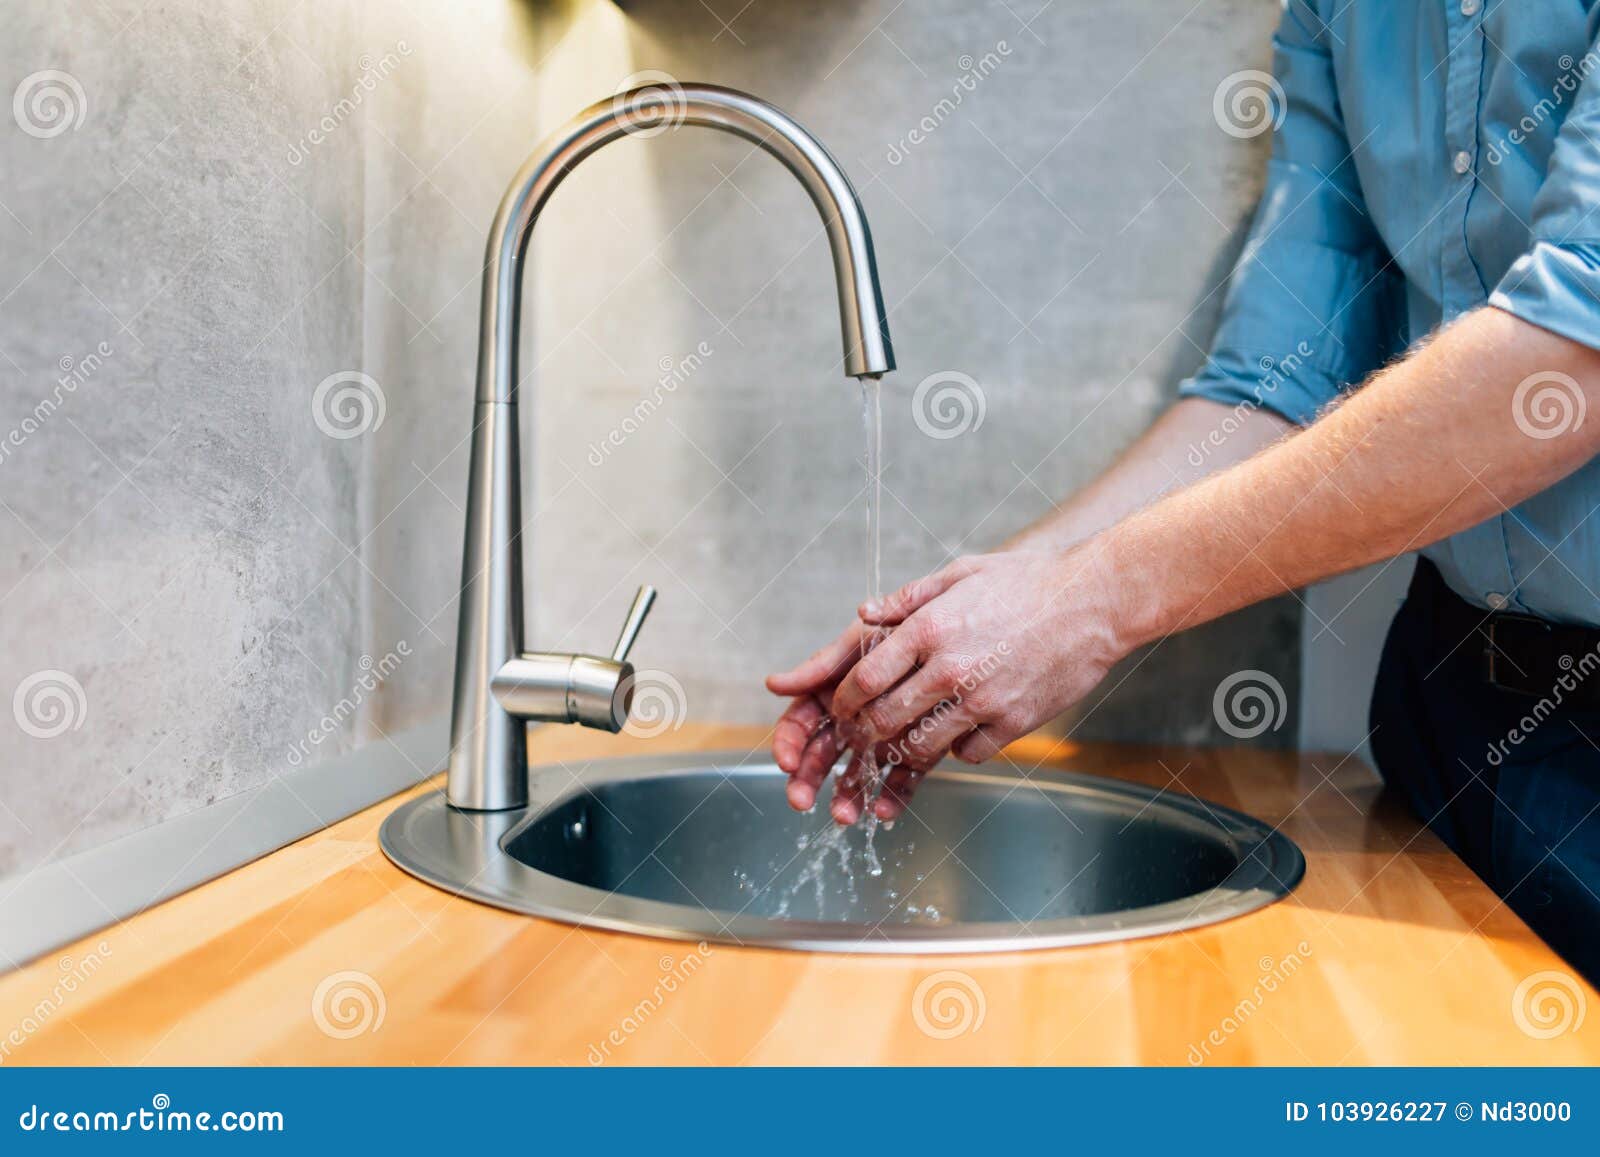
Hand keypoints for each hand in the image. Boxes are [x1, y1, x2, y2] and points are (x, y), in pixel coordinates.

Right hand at [766, 619, 906, 823]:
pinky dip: (892, 797)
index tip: (786, 762)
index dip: (788, 743)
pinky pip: (902, 779)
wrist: (971, 633)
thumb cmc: (908, 628)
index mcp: (832, 691)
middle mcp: (854, 719)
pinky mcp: (918, 752)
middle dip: (807, 780)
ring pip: (857, 772)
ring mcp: (884, 738)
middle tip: (799, 800)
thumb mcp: (863, 641)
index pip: (799, 723)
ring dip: (847, 796)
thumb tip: (773, 683)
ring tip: (845, 816)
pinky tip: (884, 812)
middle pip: (821, 755)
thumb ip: (822, 665)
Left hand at [830, 546, 1127, 771]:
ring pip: (921, 746)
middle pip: (884, 720)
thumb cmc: (1027, 582)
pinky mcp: (1014, 723)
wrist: (1094, 601)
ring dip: (905, 747)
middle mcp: (950, 669)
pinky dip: (955, 749)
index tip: (841, 708)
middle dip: (864, 732)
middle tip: (862, 733)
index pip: (864, 679)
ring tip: (902, 740)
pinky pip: (967, 754)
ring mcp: (983, 701)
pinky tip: (956, 734)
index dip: (843, 701)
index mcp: (930, 629)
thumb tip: (864, 614)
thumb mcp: (962, 574)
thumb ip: (908, 598)